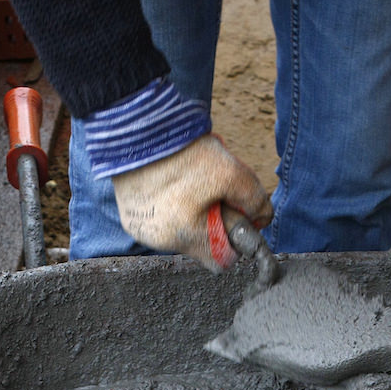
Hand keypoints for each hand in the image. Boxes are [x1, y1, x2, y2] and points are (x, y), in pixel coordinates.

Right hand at [111, 134, 271, 268]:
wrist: (141, 128)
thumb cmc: (186, 152)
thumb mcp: (233, 173)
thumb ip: (255, 201)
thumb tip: (262, 219)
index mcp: (186, 237)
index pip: (222, 261)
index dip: (234, 239)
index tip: (233, 212)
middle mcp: (160, 241)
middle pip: (200, 244)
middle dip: (211, 221)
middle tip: (209, 190)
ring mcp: (140, 230)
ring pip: (180, 232)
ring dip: (190, 212)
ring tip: (187, 181)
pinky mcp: (128, 216)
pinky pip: (158, 220)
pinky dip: (169, 206)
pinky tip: (169, 182)